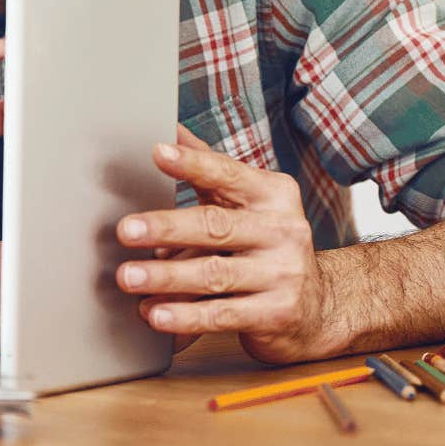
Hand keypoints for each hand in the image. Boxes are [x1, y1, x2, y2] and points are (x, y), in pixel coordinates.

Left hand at [113, 125, 340, 363]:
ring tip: (128, 276)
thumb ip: (211, 169)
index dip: (193, 164)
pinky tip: (155, 314)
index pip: (228, 175)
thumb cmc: (266, 244)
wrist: (319, 306)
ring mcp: (283, 274)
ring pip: (214, 274)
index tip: (157, 153)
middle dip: (166, 227)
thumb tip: (171, 129)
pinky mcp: (277, 314)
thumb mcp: (248, 202)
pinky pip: (222, 314)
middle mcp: (284, 231)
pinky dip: (185, 316)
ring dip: (166, 276)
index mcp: (274, 195)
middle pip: (215, 226)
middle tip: (125, 230)